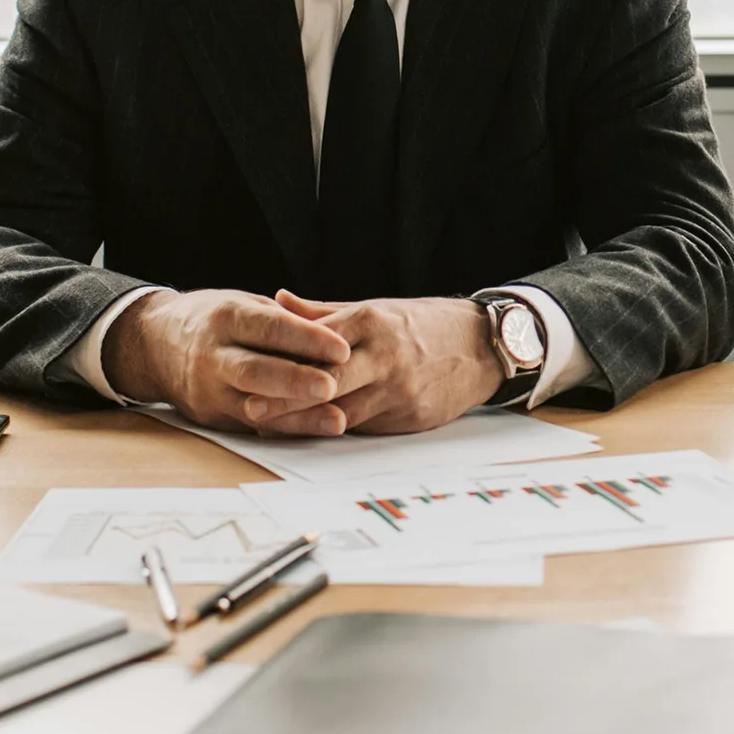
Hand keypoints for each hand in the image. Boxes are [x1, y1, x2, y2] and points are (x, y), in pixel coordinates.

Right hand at [103, 289, 352, 435]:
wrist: (154, 346)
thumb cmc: (212, 319)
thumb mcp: (242, 303)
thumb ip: (283, 319)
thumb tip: (334, 331)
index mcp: (225, 317)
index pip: (268, 327)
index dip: (305, 338)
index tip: (341, 347)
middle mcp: (212, 355)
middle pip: (255, 370)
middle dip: (295, 380)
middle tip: (332, 385)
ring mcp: (208, 391)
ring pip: (253, 407)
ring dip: (297, 416)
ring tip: (336, 419)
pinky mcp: (210, 418)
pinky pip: (251, 427)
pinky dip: (285, 429)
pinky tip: (315, 430)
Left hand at [240, 292, 504, 434]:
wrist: (482, 344)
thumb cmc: (422, 323)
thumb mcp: (376, 308)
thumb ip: (324, 310)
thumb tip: (278, 300)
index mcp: (373, 320)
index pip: (320, 344)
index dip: (285, 362)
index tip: (252, 373)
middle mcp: (386, 355)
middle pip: (328, 383)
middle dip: (287, 399)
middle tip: (251, 409)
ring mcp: (400, 389)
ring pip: (344, 412)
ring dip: (307, 421)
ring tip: (271, 427)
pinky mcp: (412, 417)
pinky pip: (367, 426)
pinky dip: (339, 429)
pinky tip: (314, 432)